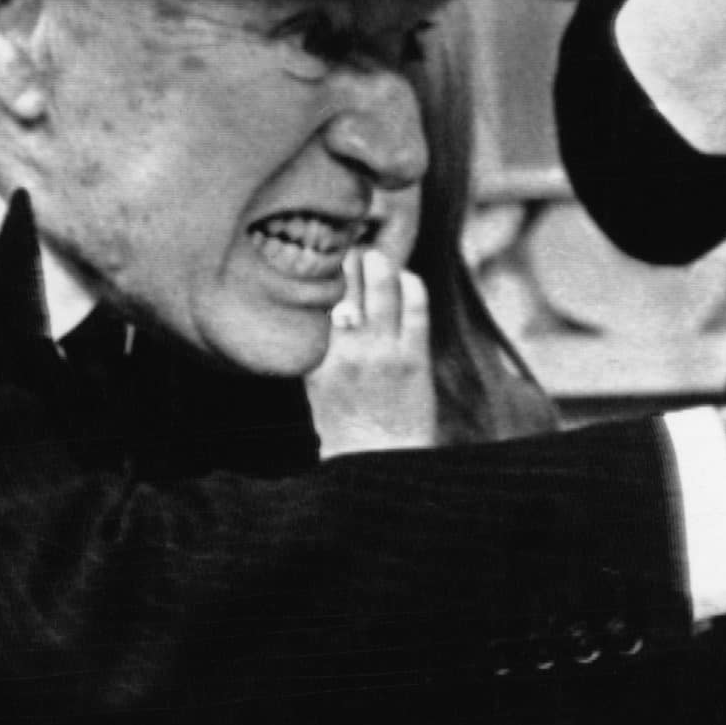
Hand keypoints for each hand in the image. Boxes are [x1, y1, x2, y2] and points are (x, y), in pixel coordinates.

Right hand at [305, 250, 436, 455]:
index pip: (312, 300)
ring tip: (375, 258)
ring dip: (377, 264)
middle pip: (344, 283)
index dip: (317, 274)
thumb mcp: (311, 394)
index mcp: (313, 361)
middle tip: (348, 253)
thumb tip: (313, 316)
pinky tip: (405, 279)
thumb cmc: (342, 437)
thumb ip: (311, 355)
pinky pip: (414, 304)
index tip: (318, 260)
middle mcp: (344, 351)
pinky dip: (409, 283)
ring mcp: (381, 352)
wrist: (379, 470)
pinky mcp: (414, 358)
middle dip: (346, 261)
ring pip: (380, 284)